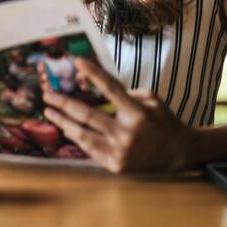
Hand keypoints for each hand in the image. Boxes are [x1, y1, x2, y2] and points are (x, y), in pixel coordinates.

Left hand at [42, 57, 196, 173]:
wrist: (179, 154)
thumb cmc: (163, 121)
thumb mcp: (151, 100)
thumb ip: (126, 93)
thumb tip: (98, 87)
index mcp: (138, 113)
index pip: (111, 89)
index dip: (94, 73)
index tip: (77, 61)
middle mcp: (127, 133)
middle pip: (87, 114)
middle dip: (64, 102)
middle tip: (47, 93)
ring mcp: (120, 152)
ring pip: (83, 134)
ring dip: (62, 121)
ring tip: (49, 111)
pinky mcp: (116, 165)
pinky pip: (89, 149)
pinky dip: (75, 137)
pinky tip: (65, 127)